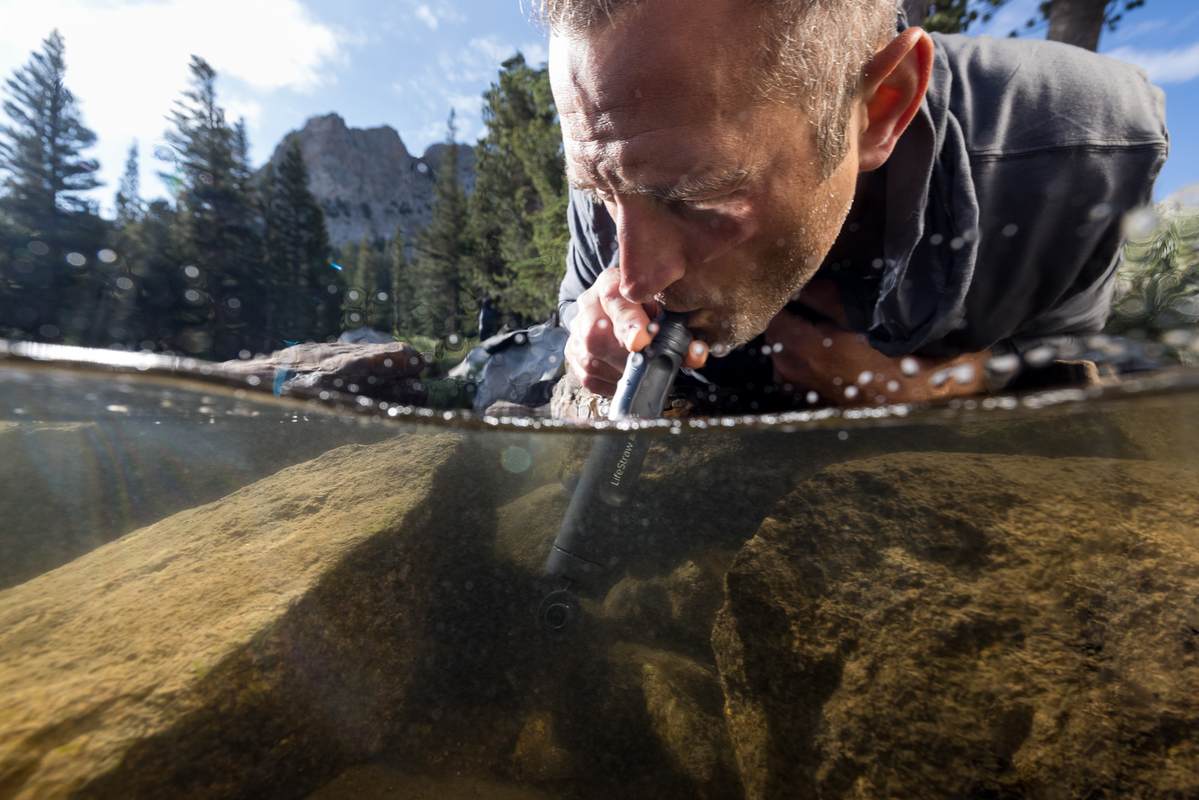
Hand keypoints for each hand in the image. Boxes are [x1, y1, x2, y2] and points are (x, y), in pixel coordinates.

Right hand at [565, 268, 707, 396]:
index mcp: (612, 283)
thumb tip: (696, 354)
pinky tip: (628, 380)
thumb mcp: (664, 306)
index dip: (628, 323)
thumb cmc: (649, 306)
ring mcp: (576, 330)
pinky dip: (611, 384)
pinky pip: (588, 378)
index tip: (642, 341)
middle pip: (595, 336)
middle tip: (649, 366)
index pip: (614, 299)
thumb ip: (678, 326)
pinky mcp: (573, 354)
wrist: (624, 306)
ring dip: (621, 373)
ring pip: (590, 361)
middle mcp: (588, 304)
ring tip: (641, 374)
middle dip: (626, 357)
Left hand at [764, 280, 989, 404]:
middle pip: (775, 337)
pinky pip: (794, 375)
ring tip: (824, 338)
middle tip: (815, 314)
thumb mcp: (853, 314)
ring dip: (795, 345)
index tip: (798, 296)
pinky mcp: (804, 402)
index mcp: (793, 346)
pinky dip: (803, 365)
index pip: (770, 315)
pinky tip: (827, 359)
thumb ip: (820, 295)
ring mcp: (793, 390)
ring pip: (783, 357)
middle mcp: (785, 371)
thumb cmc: (881, 353)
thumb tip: (800, 283)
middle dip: (790, 324)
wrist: (905, 395)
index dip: (783, 303)